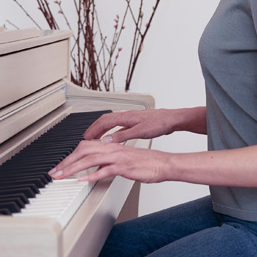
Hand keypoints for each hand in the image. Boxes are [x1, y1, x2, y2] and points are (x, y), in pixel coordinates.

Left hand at [49, 140, 169, 184]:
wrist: (163, 163)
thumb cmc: (146, 163)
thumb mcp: (123, 160)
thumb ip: (108, 162)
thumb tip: (95, 168)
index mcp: (111, 146)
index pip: (85, 147)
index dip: (70, 156)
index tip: (60, 166)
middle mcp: (112, 149)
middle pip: (83, 151)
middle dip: (66, 162)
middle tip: (55, 173)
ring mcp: (118, 157)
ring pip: (90, 159)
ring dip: (74, 168)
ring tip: (63, 176)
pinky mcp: (124, 167)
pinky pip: (105, 170)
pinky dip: (92, 175)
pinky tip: (83, 180)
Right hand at [82, 107, 201, 142]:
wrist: (171, 119)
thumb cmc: (159, 123)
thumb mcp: (139, 132)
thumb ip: (122, 136)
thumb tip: (107, 140)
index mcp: (125, 117)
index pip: (103, 122)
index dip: (93, 130)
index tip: (85, 138)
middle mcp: (126, 116)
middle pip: (104, 120)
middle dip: (93, 129)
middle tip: (86, 138)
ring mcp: (130, 118)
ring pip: (110, 122)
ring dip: (101, 130)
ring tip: (95, 138)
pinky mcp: (135, 122)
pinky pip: (117, 126)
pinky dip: (111, 131)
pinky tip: (112, 138)